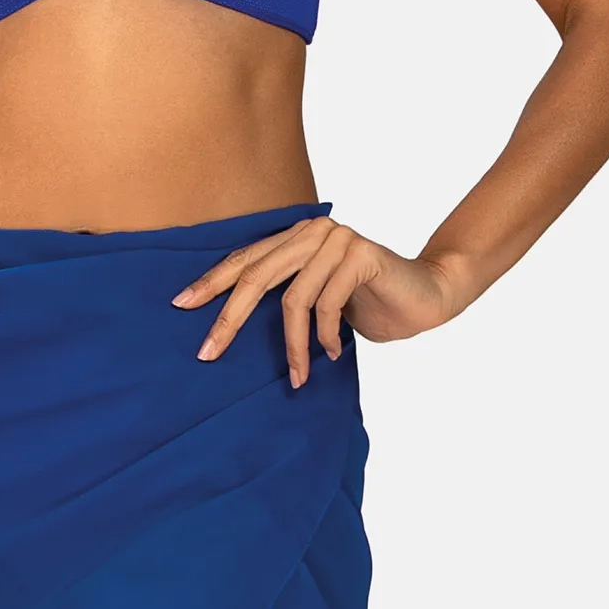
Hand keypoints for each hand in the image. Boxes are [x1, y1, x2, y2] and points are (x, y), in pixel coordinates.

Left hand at [172, 215, 463, 383]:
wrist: (426, 298)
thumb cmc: (368, 303)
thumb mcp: (317, 300)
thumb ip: (284, 295)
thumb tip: (229, 322)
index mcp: (296, 236)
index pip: (245, 259)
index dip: (211, 282)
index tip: (181, 305)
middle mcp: (312, 230)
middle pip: (257, 276)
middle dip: (230, 318)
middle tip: (208, 352)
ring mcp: (337, 238)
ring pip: (293, 298)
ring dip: (292, 346)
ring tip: (296, 377)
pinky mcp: (361, 254)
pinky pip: (327, 304)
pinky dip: (325, 337)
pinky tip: (333, 354)